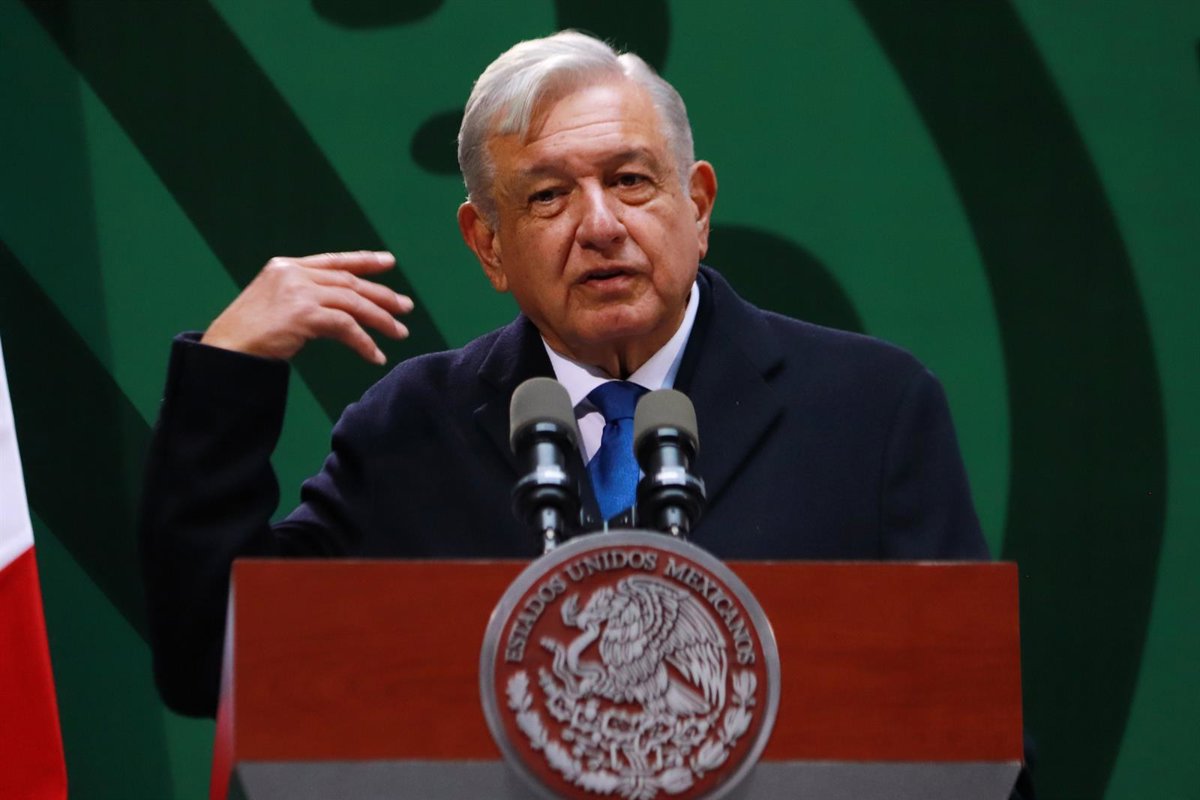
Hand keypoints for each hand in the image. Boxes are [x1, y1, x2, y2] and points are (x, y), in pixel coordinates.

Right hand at [200, 251, 412, 363]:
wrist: (225, 352)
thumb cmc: (248, 337)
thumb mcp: (275, 305)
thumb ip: (303, 298)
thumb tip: (340, 310)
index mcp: (285, 266)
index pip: (334, 261)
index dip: (364, 260)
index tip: (389, 261)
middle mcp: (293, 273)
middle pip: (349, 281)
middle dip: (381, 294)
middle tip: (406, 307)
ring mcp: (298, 292)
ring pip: (352, 302)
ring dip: (380, 320)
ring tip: (400, 333)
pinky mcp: (303, 314)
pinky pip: (345, 327)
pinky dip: (364, 342)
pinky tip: (375, 356)